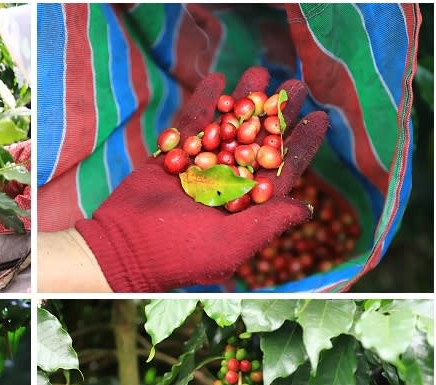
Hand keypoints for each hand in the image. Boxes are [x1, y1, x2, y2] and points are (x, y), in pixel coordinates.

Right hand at [75, 66, 328, 291]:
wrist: (124, 248)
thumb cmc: (182, 254)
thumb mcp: (234, 243)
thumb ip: (271, 222)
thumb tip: (309, 208)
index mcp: (243, 209)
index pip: (279, 172)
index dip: (300, 145)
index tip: (319, 118)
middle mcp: (223, 187)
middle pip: (256, 143)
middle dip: (275, 114)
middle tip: (294, 85)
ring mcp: (195, 171)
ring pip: (224, 129)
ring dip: (241, 101)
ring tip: (259, 72)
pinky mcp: (168, 160)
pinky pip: (189, 127)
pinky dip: (202, 104)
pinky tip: (217, 81)